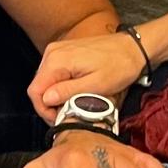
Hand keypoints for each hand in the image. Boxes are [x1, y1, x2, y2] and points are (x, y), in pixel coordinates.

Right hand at [28, 32, 146, 122]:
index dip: (44, 110)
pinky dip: (60, 86)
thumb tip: (46, 99)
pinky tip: (75, 92)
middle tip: (68, 115)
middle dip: (50, 104)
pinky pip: (53, 73)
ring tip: (73, 105)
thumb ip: (68, 92)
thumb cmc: (119, 66)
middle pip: (38, 86)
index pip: (35, 91)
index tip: (59, 120)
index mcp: (57, 60)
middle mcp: (52, 53)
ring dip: (56, 96)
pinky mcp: (64, 52)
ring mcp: (57, 51)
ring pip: (45, 81)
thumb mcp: (96, 85)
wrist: (132, 48)